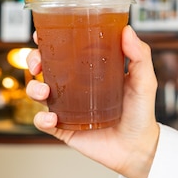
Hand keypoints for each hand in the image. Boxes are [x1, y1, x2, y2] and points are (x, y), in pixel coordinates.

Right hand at [25, 25, 159, 177]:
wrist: (138, 147)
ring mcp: (67, 108)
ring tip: (44, 92)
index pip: (65, 50)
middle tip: (38, 64)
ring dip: (33, 89)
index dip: (49, 41)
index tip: (42, 35)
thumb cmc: (140, 113)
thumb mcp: (144, 80)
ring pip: (38, 93)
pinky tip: (51, 117)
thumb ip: (140, 55)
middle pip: (44, 68)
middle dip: (34, 61)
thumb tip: (127, 30)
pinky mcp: (63, 128)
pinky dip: (41, 118)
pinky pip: (43, 122)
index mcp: (89, 70)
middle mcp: (74, 86)